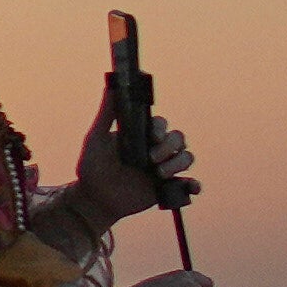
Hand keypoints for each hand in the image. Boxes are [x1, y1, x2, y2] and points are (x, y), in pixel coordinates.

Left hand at [82, 105, 201, 225]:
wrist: (94, 200)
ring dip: (179, 163)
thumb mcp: (96, 139)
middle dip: (169, 147)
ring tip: (159, 174)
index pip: (161, 125)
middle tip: (151, 159)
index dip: (161, 129)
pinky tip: (191, 187)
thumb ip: (106, 114)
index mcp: (141, 135)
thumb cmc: (92, 167)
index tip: (152, 136)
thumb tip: (110, 86)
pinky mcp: (166, 188)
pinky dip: (194, 184)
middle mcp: (156, 150)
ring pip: (187, 157)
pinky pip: (189, 184)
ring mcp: (163, 168)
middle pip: (178, 139)